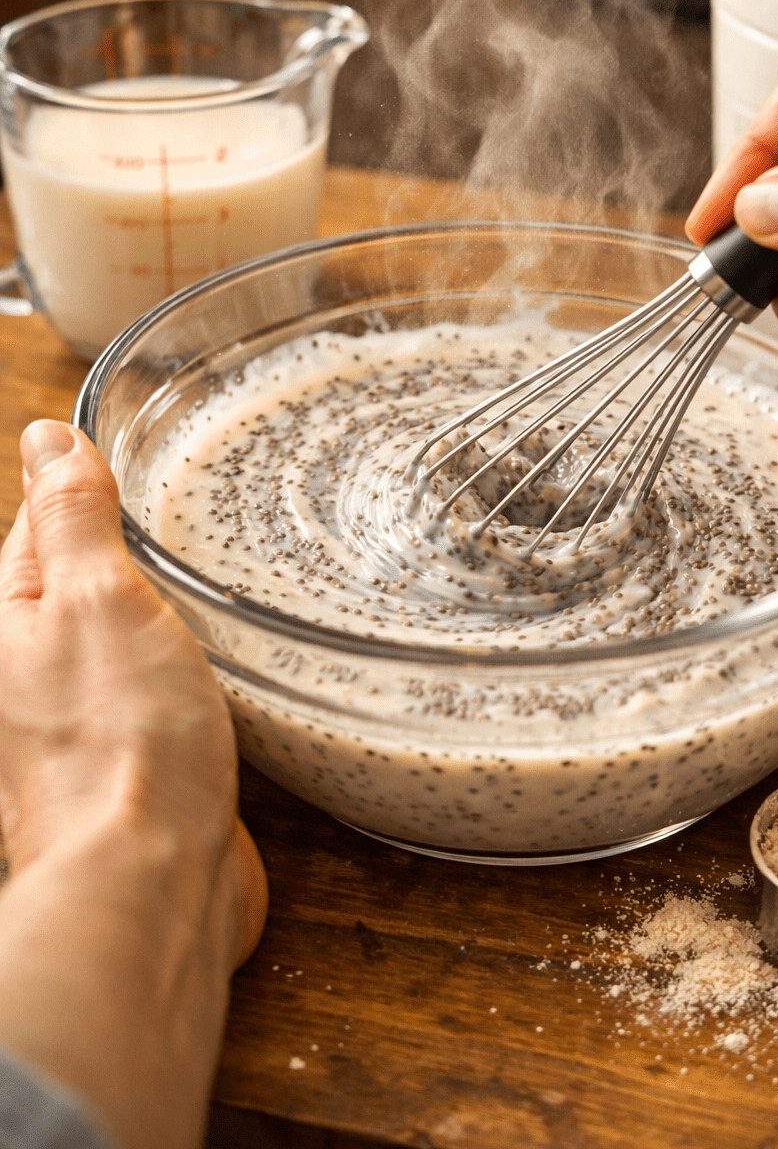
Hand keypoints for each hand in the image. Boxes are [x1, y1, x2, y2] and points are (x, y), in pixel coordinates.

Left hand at [0, 420, 266, 1148]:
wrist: (149, 885)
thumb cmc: (120, 741)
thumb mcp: (93, 599)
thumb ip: (71, 518)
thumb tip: (44, 437)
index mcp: (7, 626)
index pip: (33, 525)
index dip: (74, 484)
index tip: (118, 445)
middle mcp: (31, 674)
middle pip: (70, 584)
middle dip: (113, 546)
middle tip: (168, 498)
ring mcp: (79, 723)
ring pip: (115, 638)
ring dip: (153, 608)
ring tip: (200, 572)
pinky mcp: (130, 764)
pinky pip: (150, 689)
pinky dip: (178, 665)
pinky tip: (212, 659)